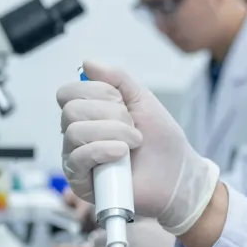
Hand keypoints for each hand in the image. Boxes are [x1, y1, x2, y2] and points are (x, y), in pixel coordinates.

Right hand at [57, 62, 219, 235]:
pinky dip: (104, 150)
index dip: (97, 92)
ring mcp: (77, 159)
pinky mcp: (81, 183)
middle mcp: (76, 135)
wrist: (178, 175)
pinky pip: (78, 158)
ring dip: (112, 133)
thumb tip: (87, 63)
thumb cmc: (161, 140)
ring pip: (75, 132)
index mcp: (87, 114)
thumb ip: (116, 79)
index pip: (68, 93)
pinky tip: (123, 154)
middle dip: (110, 114)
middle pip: (70, 110)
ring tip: (133, 143)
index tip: (123, 103)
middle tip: (133, 126)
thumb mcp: (142, 100)